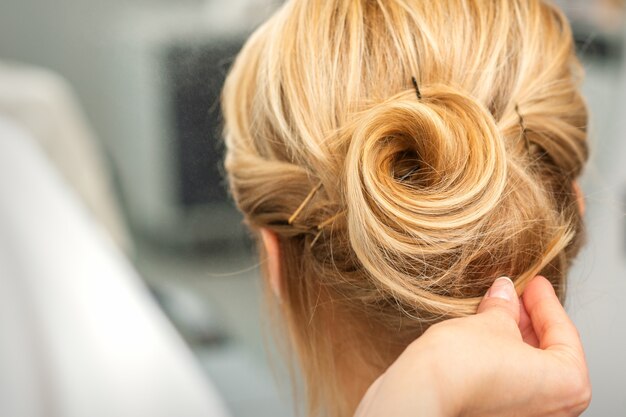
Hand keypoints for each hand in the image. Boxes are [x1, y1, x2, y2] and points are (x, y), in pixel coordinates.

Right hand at [354, 276, 590, 416]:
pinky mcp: (497, 415)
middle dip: (529, 319)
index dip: (545, 302)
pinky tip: (485, 334)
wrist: (423, 390)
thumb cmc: (463, 363)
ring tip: (496, 309)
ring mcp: (524, 415)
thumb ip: (506, 307)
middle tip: (515, 293)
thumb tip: (505, 293)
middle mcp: (553, 409)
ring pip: (529, 369)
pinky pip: (511, 381)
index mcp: (567, 384)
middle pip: (549, 354)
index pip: (564, 333)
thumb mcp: (492, 322)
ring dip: (514, 337)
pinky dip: (503, 357)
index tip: (534, 282)